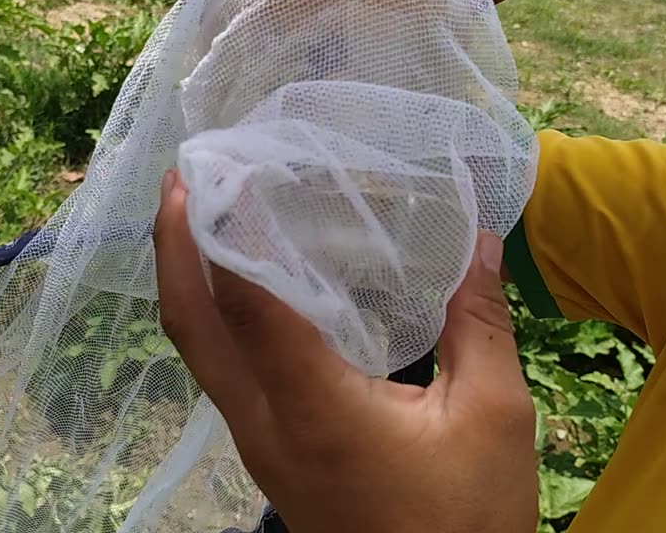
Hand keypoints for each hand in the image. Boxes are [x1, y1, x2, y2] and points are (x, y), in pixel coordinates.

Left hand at [153, 169, 538, 532]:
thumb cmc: (464, 521)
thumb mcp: (493, 419)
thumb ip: (480, 324)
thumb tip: (479, 241)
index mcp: (314, 409)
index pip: (247, 306)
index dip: (226, 231)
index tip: (221, 169)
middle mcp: (264, 424)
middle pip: (191, 326)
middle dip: (173, 246)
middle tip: (181, 178)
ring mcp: (257, 444)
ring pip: (198, 351)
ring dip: (188, 279)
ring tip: (203, 214)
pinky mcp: (267, 454)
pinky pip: (221, 372)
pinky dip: (215, 315)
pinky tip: (244, 285)